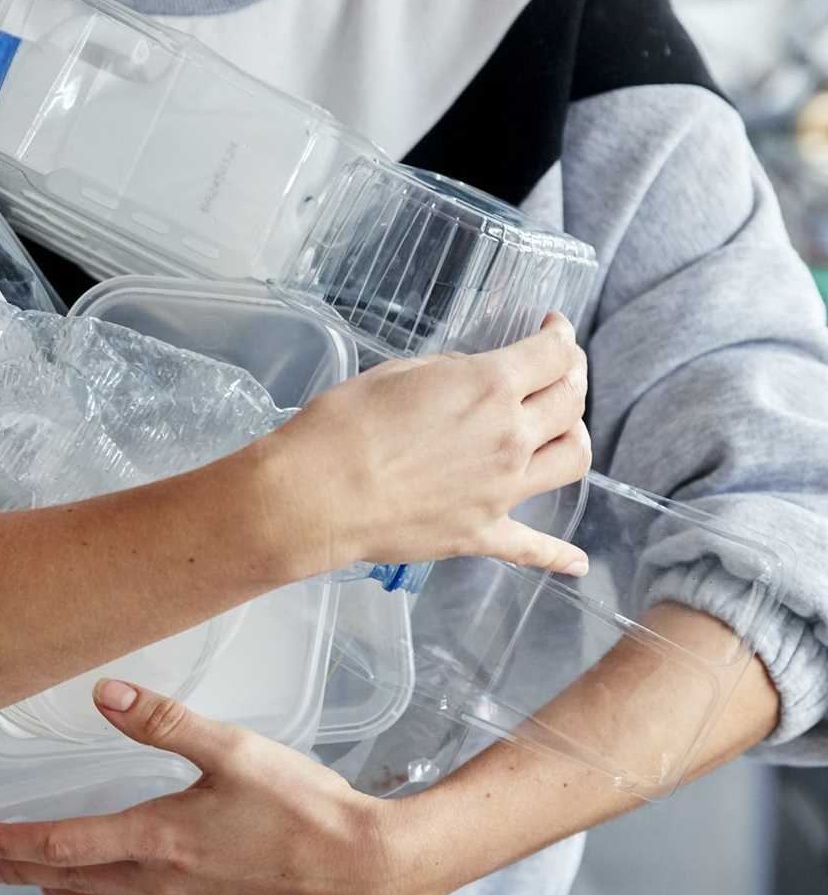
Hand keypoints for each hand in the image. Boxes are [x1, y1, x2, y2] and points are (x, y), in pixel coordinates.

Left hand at [0, 680, 438, 894]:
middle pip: (70, 880)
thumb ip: (163, 722)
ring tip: (35, 883)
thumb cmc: (301, 806)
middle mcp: (163, 883)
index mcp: (159, 839)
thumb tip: (103, 693)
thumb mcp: (232, 749)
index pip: (62, 844)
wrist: (361, 867)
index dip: (10, 839)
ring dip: (59, 893)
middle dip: (20, 869)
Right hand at [267, 312, 590, 574]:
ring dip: (576, 438)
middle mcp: (509, 437)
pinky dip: (559, 555)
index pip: (554, 355)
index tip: (554, 330)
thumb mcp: (399, 373)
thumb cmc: (344, 426)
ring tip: (563, 432)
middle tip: (558, 371)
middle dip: (572, 377)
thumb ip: (449, 373)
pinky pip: (533, 547)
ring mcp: (501, 490)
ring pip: (572, 461)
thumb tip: (468, 381)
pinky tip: (577, 563)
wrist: (318, 494)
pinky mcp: (481, 533)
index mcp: (490, 388)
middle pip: (571, 402)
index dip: (562, 336)